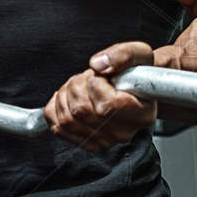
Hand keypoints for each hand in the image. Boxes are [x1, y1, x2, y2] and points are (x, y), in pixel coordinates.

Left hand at [43, 41, 157, 151]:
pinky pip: (58, 127)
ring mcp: (103, 140)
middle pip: (82, 111)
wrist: (139, 89)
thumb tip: (98, 65)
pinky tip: (67, 97)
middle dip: (78, 84)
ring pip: (67, 120)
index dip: (96, 83)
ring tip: (80, 85)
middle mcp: (122, 132)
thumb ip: (123, 55)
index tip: (103, 75)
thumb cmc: (140, 73)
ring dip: (66, 94)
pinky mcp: (87, 142)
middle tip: (89, 77)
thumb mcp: (140, 54)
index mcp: (140, 114)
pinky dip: (55, 107)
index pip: (106, 104)